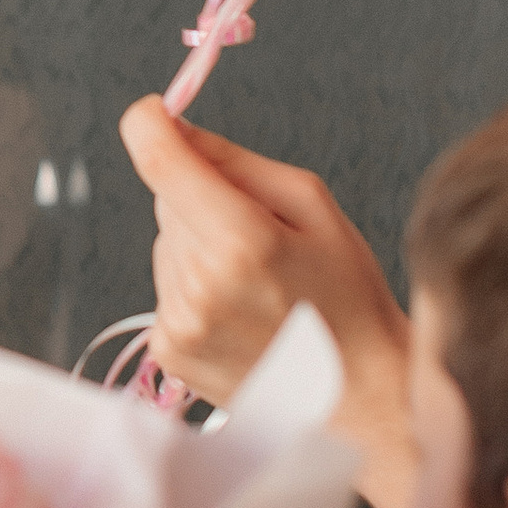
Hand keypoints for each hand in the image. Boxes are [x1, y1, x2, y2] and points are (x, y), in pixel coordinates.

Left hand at [116, 97, 414, 507]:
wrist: (359, 395)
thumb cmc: (346, 296)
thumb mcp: (313, 208)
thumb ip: (235, 161)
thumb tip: (171, 127)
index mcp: (241, 241)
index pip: (158, 160)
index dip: (148, 124)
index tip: (153, 112)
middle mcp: (200, 284)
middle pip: (166, 201)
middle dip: (201, 201)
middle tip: (260, 239)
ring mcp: (180, 323)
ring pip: (167, 245)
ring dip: (198, 249)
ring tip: (256, 286)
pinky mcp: (169, 351)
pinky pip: (166, 288)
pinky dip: (193, 290)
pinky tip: (240, 315)